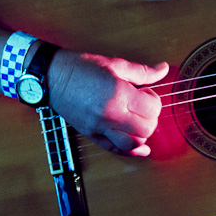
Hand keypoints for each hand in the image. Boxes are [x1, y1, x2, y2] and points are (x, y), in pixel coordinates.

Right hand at [48, 50, 168, 156]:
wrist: (53, 77)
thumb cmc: (81, 67)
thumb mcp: (115, 64)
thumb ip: (142, 71)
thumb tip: (163, 69)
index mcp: (119, 94)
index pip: (152, 109)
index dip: (154, 101)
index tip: (146, 94)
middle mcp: (110, 114)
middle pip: (146, 129)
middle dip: (150, 118)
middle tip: (142, 107)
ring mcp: (100, 127)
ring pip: (133, 144)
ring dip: (141, 135)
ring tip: (137, 122)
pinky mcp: (92, 134)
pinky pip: (115, 150)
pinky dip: (130, 151)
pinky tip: (139, 147)